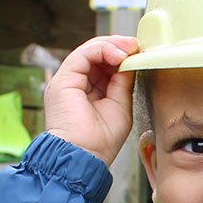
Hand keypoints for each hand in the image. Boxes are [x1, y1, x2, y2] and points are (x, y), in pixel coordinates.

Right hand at [42, 35, 140, 165]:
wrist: (83, 157)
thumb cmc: (100, 142)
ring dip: (113, 46)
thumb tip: (131, 62)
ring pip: (90, 50)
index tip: (140, 54)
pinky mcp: (62, 79)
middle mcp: (76, 84)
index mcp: (89, 92)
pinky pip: (83, 54)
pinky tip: (118, 55)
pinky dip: (102, 49)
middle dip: (119, 47)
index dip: (122, 56)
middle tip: (137, 46)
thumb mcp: (120, 106)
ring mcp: (67, 80)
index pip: (105, 65)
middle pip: (97, 54)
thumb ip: (123, 84)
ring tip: (130, 49)